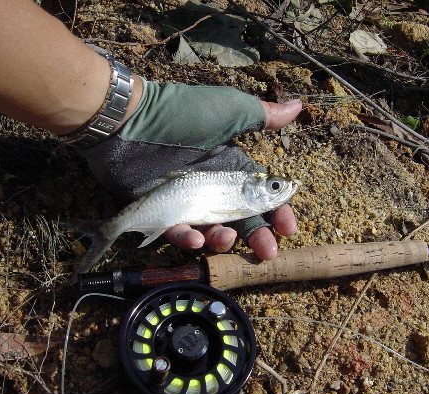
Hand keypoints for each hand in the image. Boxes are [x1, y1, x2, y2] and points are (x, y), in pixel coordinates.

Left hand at [78, 80, 300, 258]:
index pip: (261, 197)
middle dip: (257, 237)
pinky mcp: (161, 213)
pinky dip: (187, 238)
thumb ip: (263, 115)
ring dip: (223, 241)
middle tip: (266, 252)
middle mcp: (212, 189)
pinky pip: (177, 232)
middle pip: (241, 221)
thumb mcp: (228, 111)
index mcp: (231, 169)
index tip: (289, 228)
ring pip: (211, 231)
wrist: (129, 121)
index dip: (277, 213)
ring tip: (226, 240)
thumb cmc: (182, 115)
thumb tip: (299, 106)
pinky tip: (195, 238)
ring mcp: (186, 203)